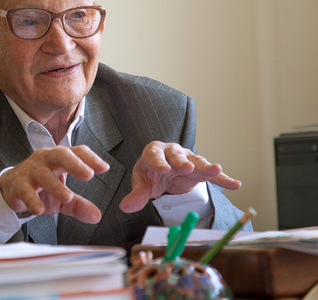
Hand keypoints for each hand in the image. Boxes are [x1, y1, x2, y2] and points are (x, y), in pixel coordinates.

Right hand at [0, 145, 109, 223]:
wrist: (11, 188)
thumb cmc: (40, 187)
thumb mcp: (62, 198)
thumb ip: (78, 205)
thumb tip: (97, 216)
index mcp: (59, 158)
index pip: (77, 152)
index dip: (90, 158)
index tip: (105, 168)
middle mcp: (45, 159)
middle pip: (60, 155)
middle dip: (75, 164)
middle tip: (88, 175)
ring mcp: (30, 170)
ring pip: (43, 173)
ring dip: (55, 185)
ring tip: (67, 196)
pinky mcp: (18, 183)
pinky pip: (25, 190)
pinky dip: (32, 199)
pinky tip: (39, 209)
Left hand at [119, 141, 240, 212]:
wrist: (162, 171)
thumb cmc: (150, 174)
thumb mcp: (142, 184)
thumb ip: (136, 195)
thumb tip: (124, 207)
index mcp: (153, 152)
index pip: (154, 155)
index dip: (158, 162)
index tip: (162, 170)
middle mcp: (172, 152)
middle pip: (177, 155)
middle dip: (182, 161)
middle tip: (186, 167)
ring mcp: (188, 159)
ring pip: (197, 161)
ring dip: (206, 166)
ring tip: (216, 169)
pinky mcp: (200, 170)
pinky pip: (212, 175)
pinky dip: (222, 179)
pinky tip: (234, 184)